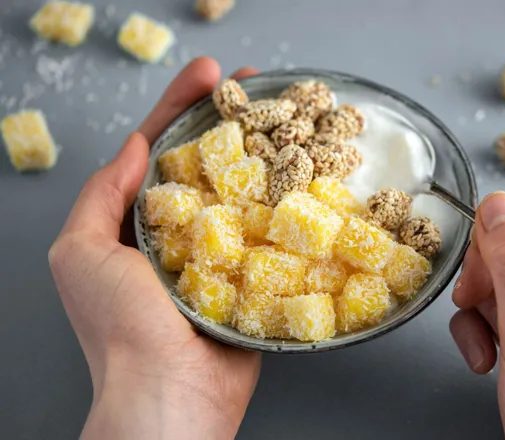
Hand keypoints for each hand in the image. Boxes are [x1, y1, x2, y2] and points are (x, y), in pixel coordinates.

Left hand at [48, 58, 260, 439]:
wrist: (171, 394)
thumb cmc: (119, 328)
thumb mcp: (81, 253)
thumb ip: (102, 195)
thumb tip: (136, 147)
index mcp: (137, 221)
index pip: (158, 148)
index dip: (181, 107)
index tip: (210, 75)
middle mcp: (181, 230)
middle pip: (207, 161)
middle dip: (230, 120)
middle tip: (259, 86)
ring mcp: (223, 251)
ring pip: (244, 192)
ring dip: (263, 154)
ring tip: (288, 119)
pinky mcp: (255, 275)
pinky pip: (271, 232)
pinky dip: (286, 205)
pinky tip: (305, 177)